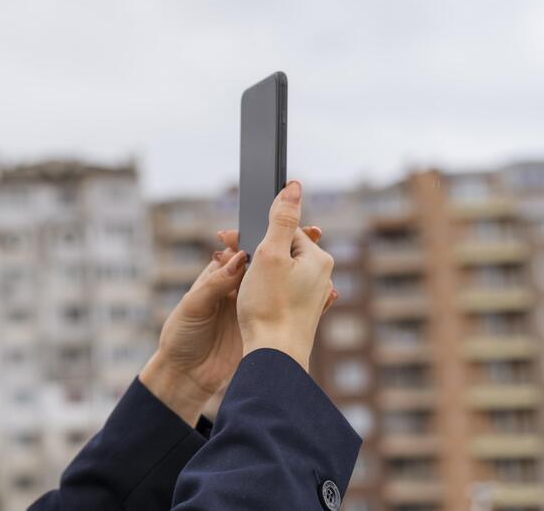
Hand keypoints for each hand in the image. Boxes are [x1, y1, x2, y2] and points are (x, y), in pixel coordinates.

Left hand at [139, 223, 324, 426]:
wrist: (186, 374)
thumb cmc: (182, 335)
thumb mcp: (194, 305)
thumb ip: (215, 283)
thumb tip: (239, 258)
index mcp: (218, 277)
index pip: (243, 250)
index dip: (261, 236)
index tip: (280, 225)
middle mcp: (238, 288)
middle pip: (268, 262)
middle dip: (289, 247)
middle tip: (313, 233)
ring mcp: (253, 307)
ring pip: (281, 283)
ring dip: (301, 270)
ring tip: (322, 258)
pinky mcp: (262, 326)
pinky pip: (287, 308)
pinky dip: (306, 300)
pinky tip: (327, 293)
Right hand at [236, 180, 336, 371]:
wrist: (273, 357)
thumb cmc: (269, 307)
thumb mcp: (271, 254)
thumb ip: (281, 218)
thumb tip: (294, 186)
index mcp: (318, 259)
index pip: (282, 229)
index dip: (252, 231)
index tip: (226, 238)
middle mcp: (321, 276)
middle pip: (280, 249)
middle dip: (251, 249)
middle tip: (223, 257)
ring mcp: (312, 297)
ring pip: (277, 271)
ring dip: (253, 270)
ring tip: (234, 282)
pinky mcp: (300, 314)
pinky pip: (278, 291)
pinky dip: (261, 289)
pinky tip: (248, 300)